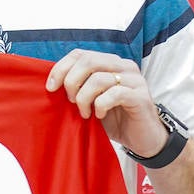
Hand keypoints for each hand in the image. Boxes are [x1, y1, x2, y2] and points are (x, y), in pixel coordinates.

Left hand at [45, 50, 166, 155]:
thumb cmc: (115, 119)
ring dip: (84, 98)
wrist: (142, 139)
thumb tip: (52, 84)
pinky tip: (99, 115)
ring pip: (98, 78)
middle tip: (70, 101)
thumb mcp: (91, 100)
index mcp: (110, 63)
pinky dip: (100, 105)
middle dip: (71, 82)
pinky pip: (114, 94)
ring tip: (84, 113)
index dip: (61, 68)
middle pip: (88, 61)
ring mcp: (135, 80)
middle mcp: (124, 66)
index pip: (80, 54)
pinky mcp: (141, 96)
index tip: (51, 87)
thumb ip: (78, 87)